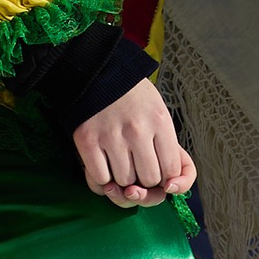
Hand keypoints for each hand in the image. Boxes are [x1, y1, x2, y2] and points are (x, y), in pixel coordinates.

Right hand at [72, 76, 195, 207]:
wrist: (99, 72)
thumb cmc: (134, 98)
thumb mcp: (159, 113)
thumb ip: (169, 148)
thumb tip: (171, 186)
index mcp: (160, 121)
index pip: (171, 171)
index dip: (166, 178)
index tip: (159, 171)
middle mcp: (137, 130)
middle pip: (148, 181)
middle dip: (145, 179)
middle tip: (138, 165)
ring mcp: (111, 136)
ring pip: (124, 183)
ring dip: (122, 180)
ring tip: (120, 161)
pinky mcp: (87, 140)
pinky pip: (99, 179)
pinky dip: (102, 179)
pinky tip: (104, 164)